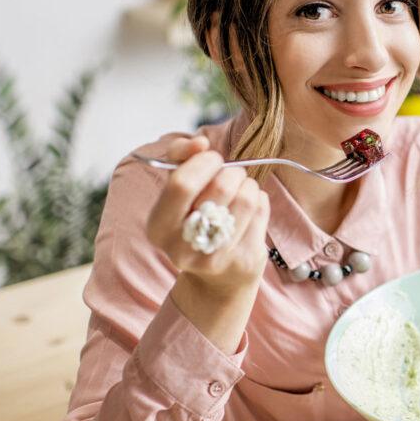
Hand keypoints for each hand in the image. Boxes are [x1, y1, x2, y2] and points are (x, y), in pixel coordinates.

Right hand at [145, 135, 269, 351]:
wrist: (217, 278)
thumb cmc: (195, 219)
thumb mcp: (177, 190)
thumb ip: (180, 157)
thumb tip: (199, 143)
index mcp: (158, 228)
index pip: (182, 184)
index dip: (203, 162)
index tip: (212, 158)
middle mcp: (183, 248)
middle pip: (221, 187)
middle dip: (232, 171)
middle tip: (231, 175)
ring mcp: (216, 257)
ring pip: (246, 197)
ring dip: (248, 184)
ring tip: (241, 190)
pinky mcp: (245, 259)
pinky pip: (261, 210)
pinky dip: (260, 200)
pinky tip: (249, 209)